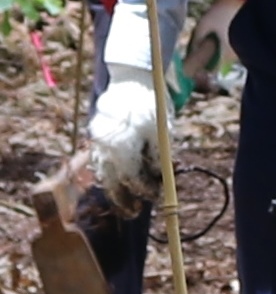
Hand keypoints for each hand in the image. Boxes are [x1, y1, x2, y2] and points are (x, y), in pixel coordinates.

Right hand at [89, 74, 159, 213]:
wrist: (131, 80)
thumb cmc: (151, 105)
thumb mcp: (161, 132)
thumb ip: (157, 158)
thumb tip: (158, 179)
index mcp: (121, 146)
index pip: (131, 178)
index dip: (144, 190)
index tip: (155, 197)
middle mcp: (104, 146)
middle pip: (111, 181)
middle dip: (123, 199)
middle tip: (134, 212)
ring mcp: (97, 141)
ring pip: (103, 173)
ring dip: (114, 189)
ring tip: (126, 202)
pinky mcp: (96, 137)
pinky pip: (99, 162)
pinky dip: (109, 174)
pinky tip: (118, 182)